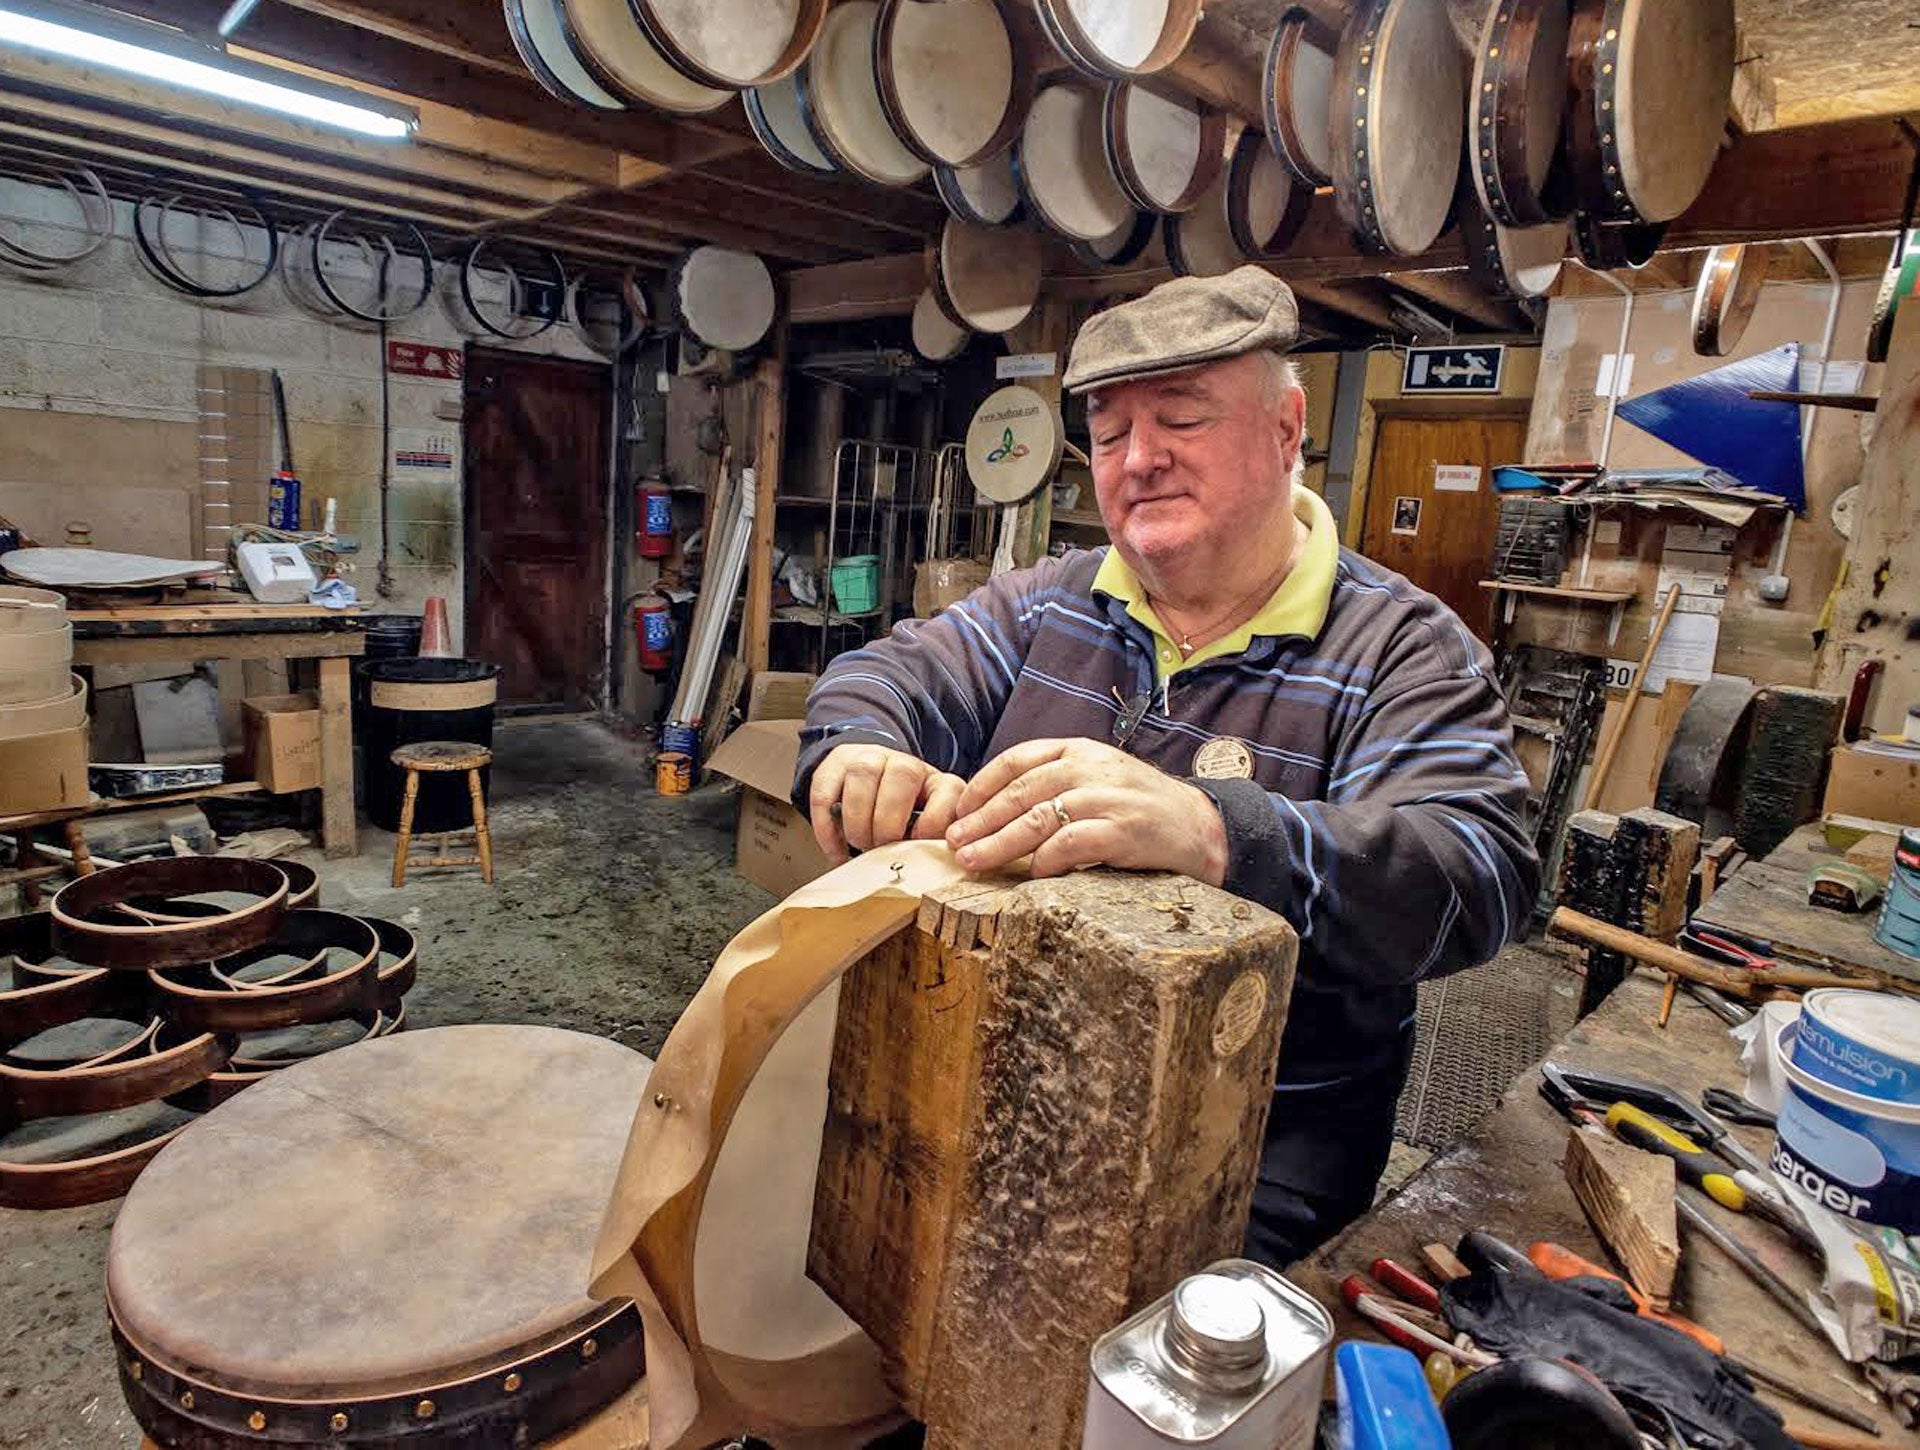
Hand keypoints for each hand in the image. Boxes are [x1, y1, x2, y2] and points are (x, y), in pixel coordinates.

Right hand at [809, 744, 966, 863]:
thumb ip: (931, 843)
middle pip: (903, 774)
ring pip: (863, 775)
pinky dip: (828, 829)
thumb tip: (928, 870)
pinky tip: (836, 851)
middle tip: (882, 849)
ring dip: (859, 821)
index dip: (935, 821)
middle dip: (890, 822)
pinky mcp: (834, 767)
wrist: (869, 780)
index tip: (918, 845)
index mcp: (936, 780)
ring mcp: (868, 759)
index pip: (948, 789)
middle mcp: (904, 763)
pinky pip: (825, 794)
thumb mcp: (925, 827)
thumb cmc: (901, 816)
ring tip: (860, 845)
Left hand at [945, 738, 1228, 882]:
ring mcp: (1108, 798)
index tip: (959, 811)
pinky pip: (1071, 843)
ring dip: (998, 843)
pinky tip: (1031, 874)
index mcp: (1080, 751)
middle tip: (954, 844)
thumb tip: (997, 811)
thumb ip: (1057, 785)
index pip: (1018, 759)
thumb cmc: (1141, 809)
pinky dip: (1046, 859)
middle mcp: (1091, 768)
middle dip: (981, 819)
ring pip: (1037, 817)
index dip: (982, 785)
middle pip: (1020, 792)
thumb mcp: (1099, 780)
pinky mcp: (1124, 831)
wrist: (1203, 827)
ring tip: (972, 862)